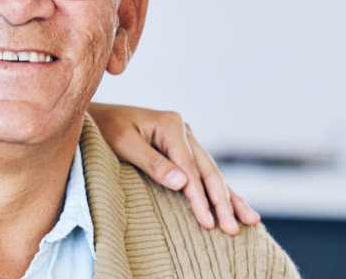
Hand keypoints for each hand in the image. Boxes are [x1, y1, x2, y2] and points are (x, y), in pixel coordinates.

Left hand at [88, 102, 260, 234]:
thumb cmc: (104, 130)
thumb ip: (152, 163)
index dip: (199, 197)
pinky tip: (235, 205)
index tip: (207, 221)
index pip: (190, 168)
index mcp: (171, 125)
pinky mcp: (182, 149)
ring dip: (230, 198)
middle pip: (208, 171)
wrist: (95, 118)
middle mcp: (183, 130)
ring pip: (212, 173)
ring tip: (250, 220)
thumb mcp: (123, 144)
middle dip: (222, 202)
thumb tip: (183, 183)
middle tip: (232, 228)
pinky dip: (220, 190)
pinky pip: (204, 172)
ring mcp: (186, 139)